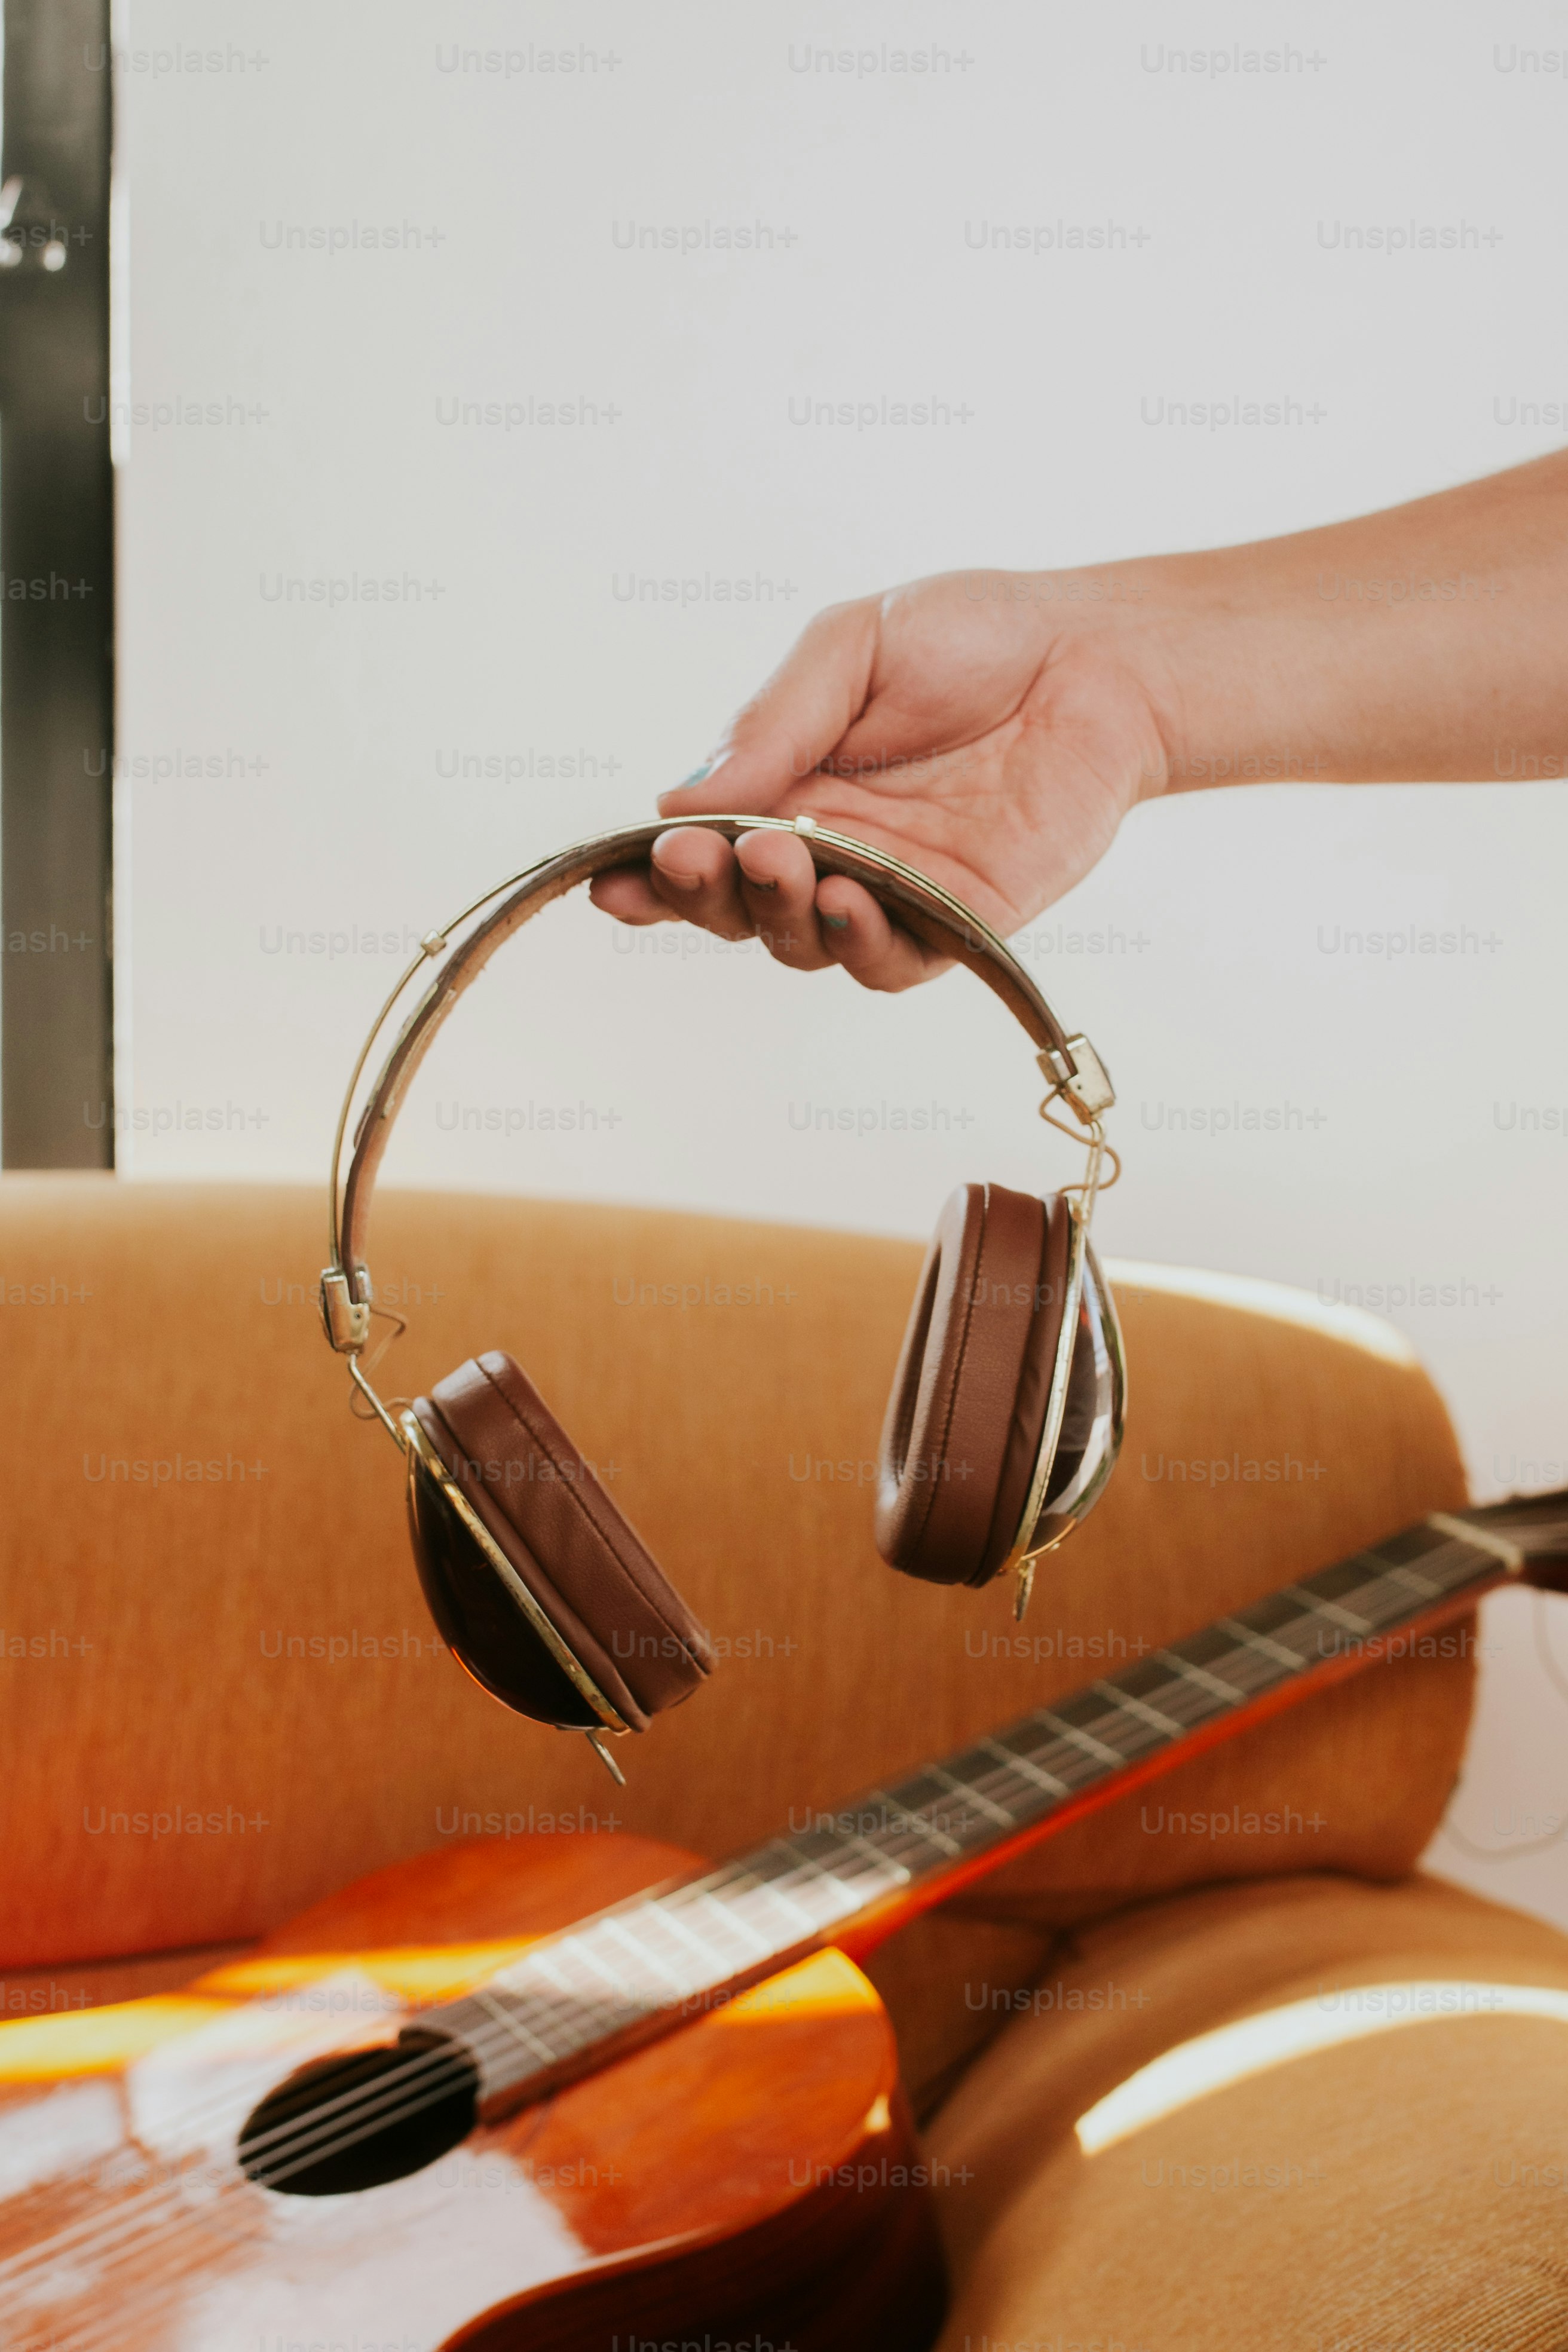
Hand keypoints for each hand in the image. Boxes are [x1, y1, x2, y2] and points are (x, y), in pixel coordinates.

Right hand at [589, 567, 1175, 990]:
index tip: (611, 884)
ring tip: (778, 863)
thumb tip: (680, 801)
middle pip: (741, 909)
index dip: (653, 878)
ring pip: (807, 942)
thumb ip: (773, 725)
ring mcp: (893, 892)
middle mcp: (831, 850)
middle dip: (706, 896)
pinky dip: (862, 942)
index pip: (702, 848)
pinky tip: (849, 902)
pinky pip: (896, 957)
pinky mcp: (962, 920)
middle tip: (699, 858)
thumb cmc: (975, 636)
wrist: (1099, 654)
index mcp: (787, 786)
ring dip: (781, 913)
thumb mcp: (852, 647)